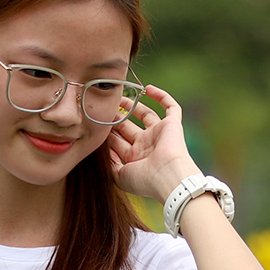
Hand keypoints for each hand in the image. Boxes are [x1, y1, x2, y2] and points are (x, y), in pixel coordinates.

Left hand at [105, 86, 196, 202]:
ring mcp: (160, 134)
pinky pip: (171, 107)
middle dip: (117, 118)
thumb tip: (103, 149)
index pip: (119, 141)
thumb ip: (109, 163)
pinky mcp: (173, 125)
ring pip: (146, 115)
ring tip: (120, 98)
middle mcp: (147, 145)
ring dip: (133, 106)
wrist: (167, 177)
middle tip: (106, 108)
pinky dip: (161, 96)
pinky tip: (148, 89)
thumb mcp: (119, 176)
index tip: (96, 123)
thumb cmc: (144, 180)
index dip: (108, 133)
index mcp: (135, 158)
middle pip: (129, 127)